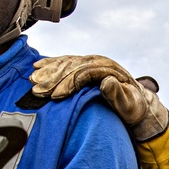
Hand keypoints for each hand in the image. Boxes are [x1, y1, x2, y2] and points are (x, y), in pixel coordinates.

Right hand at [31, 55, 168, 140]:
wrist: (136, 102)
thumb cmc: (133, 107)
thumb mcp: (130, 105)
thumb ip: (118, 95)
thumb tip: (106, 81)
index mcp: (108, 69)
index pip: (85, 73)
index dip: (69, 84)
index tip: (56, 96)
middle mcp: (98, 62)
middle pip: (72, 67)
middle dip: (53, 78)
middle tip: (37, 91)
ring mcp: (90, 62)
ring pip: (66, 63)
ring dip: (48, 71)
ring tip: (32, 80)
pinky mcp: (84, 66)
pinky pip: (64, 62)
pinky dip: (50, 64)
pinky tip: (37, 66)